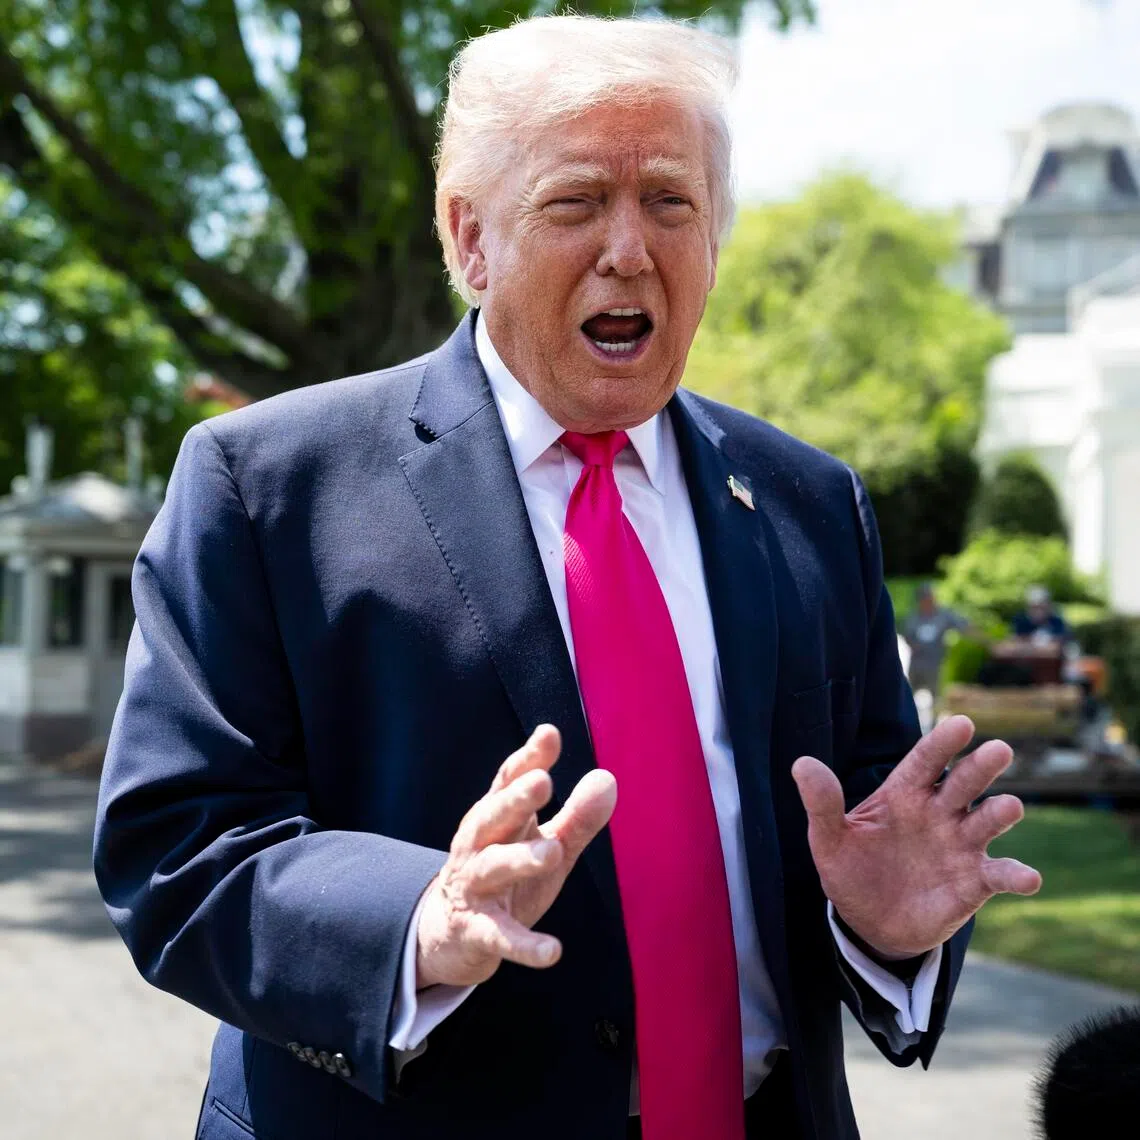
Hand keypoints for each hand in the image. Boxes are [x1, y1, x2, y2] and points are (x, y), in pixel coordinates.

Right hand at [416, 724, 616, 988]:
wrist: (453, 934)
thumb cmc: (508, 876)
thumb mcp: (546, 844)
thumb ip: (577, 816)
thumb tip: (607, 778)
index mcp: (497, 818)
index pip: (508, 781)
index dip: (528, 758)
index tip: (549, 734)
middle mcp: (479, 845)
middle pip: (493, 816)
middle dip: (516, 799)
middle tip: (543, 780)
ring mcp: (474, 886)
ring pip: (494, 867)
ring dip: (521, 858)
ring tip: (552, 851)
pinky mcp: (478, 930)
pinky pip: (501, 936)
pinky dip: (524, 945)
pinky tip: (552, 952)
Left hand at [792, 715, 1041, 958]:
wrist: (869, 923)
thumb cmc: (851, 869)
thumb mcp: (828, 839)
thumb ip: (821, 803)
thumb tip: (801, 764)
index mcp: (905, 793)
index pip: (925, 760)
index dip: (942, 742)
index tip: (961, 723)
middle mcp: (939, 811)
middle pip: (964, 782)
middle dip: (981, 765)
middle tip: (998, 750)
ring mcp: (961, 844)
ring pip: (987, 820)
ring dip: (1000, 813)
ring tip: (1008, 807)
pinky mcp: (974, 882)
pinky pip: (999, 874)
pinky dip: (1016, 875)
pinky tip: (1026, 878)